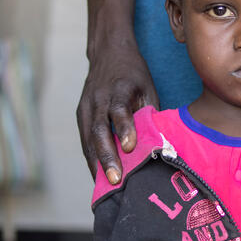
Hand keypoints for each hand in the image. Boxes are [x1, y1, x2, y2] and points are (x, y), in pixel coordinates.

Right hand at [76, 39, 157, 183]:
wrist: (107, 52)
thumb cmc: (133, 73)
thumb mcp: (148, 86)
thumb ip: (150, 113)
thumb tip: (160, 143)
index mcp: (118, 88)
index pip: (119, 109)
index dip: (124, 128)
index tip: (130, 147)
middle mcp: (97, 98)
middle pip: (99, 130)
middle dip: (107, 157)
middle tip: (116, 180)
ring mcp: (85, 107)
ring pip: (88, 139)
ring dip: (96, 164)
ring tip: (105, 188)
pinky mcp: (80, 114)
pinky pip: (85, 140)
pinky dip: (91, 159)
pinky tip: (98, 177)